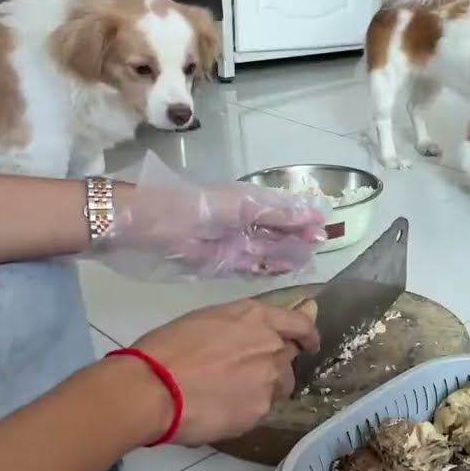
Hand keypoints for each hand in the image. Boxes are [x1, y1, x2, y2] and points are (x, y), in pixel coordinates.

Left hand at [94, 152, 330, 279]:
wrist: (145, 224)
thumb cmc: (194, 208)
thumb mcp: (240, 205)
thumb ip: (277, 213)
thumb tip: (314, 216)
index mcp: (247, 200)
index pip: (282, 209)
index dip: (302, 217)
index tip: (325, 226)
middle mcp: (242, 220)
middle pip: (276, 229)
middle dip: (297, 236)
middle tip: (320, 246)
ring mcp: (231, 241)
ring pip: (265, 248)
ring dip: (284, 253)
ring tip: (307, 260)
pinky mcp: (219, 262)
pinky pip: (248, 264)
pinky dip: (265, 267)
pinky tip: (281, 269)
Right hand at [127, 299, 319, 446]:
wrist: (153, 389)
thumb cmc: (167, 349)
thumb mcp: (207, 320)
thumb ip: (241, 326)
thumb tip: (256, 334)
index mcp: (258, 318)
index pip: (301, 325)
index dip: (308, 336)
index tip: (308, 345)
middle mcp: (271, 347)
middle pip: (287, 360)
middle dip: (273, 367)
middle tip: (244, 375)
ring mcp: (269, 381)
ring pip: (277, 388)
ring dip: (261, 390)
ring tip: (227, 395)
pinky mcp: (260, 411)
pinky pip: (259, 410)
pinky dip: (244, 410)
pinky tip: (218, 410)